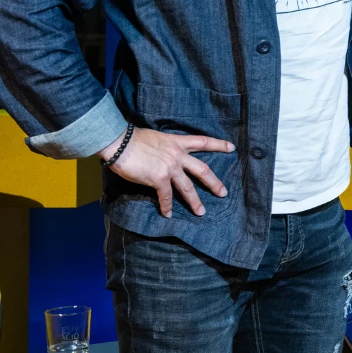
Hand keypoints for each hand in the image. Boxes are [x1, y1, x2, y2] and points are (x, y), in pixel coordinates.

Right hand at [102, 128, 232, 218]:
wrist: (119, 143)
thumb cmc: (132, 139)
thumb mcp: (156, 138)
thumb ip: (165, 147)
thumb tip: (165, 155)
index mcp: (177, 143)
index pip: (203, 142)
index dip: (218, 145)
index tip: (232, 148)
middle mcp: (177, 155)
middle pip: (202, 170)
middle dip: (214, 183)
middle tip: (223, 193)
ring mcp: (169, 167)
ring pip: (188, 187)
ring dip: (195, 202)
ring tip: (201, 212)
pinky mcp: (158, 178)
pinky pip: (166, 196)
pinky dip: (167, 207)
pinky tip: (168, 214)